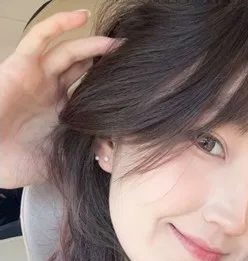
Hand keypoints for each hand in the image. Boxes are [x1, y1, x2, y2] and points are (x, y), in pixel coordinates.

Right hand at [0, 9, 119, 188]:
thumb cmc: (17, 162)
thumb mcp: (60, 160)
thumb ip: (83, 155)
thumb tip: (113, 157)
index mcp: (63, 113)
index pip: (91, 94)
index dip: (110, 89)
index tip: (136, 88)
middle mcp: (52, 91)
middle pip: (84, 70)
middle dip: (107, 64)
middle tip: (132, 60)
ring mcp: (37, 77)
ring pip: (69, 52)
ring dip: (93, 45)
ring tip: (118, 43)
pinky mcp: (21, 65)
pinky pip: (40, 37)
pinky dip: (59, 24)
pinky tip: (81, 17)